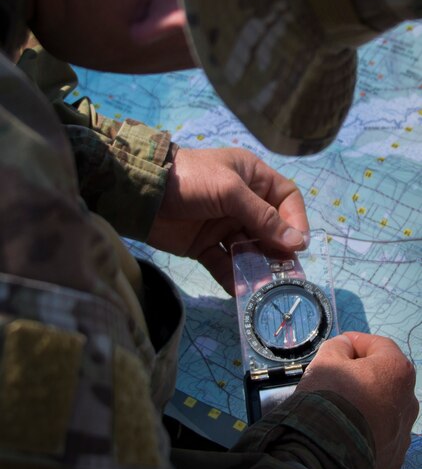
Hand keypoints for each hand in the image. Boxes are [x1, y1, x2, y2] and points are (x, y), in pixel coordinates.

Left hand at [147, 148, 308, 293]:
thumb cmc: (192, 180)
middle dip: (278, 250)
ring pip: (248, 249)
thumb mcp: (230, 191)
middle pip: (270, 229)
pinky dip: (232, 277)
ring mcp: (223, 225)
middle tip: (286, 273)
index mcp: (252, 178)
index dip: (295, 220)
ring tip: (265, 286)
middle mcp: (242, 202)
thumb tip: (297, 242)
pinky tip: (241, 290)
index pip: (286, 199)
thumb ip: (263, 217)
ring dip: (257, 267)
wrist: (143, 192)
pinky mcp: (204, 245)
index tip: (298, 245)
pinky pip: (224, 263)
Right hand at [297, 332, 418, 468]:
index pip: (379, 345)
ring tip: (339, 404)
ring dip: (365, 400)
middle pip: (384, 377)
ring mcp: (403, 432)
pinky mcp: (393, 456)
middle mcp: (408, 401)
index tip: (339, 345)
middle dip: (362, 373)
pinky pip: (379, 433)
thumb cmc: (329, 397)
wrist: (325, 452)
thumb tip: (345, 347)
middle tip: (336, 375)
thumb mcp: (327, 359)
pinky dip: (365, 427)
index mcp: (397, 371)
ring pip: (383, 406)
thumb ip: (339, 346)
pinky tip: (344, 427)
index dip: (356, 341)